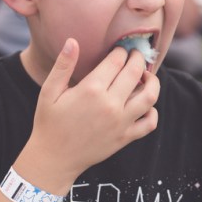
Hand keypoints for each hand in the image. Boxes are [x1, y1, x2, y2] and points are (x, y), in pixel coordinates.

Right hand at [16, 38, 159, 192]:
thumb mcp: (49, 92)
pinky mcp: (125, 138)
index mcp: (91, 90)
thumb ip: (63, 65)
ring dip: (153, 82)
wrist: (53, 159)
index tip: (120, 49)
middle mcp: (110, 105)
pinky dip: (152, 111)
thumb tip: (73, 41)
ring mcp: (120, 122)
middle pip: (135, 73)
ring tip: (146, 76)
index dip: (121, 51)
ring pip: (150, 96)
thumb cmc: (49, 123)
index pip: (116, 60)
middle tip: (136, 55)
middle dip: (138, 59)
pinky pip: (150, 123)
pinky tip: (145, 104)